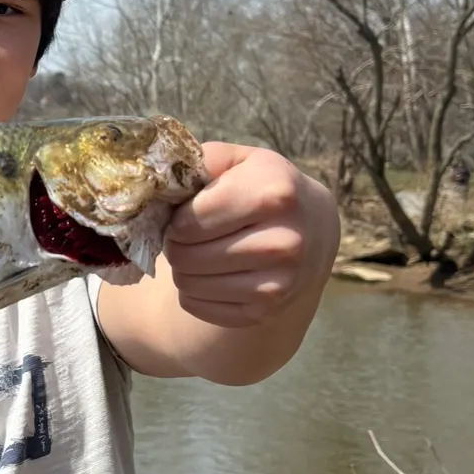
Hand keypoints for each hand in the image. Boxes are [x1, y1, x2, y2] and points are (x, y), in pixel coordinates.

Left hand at [163, 142, 338, 330]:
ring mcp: (277, 283)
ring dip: (183, 268)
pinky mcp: (264, 312)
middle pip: (186, 254)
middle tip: (188, 235)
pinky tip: (213, 273)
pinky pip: (197, 306)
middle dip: (176, 243)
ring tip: (201, 251)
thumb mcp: (240, 161)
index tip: (185, 213)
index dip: (176, 218)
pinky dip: (194, 291)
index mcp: (273, 194)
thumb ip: (200, 162)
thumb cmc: (264, 188)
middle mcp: (282, 241)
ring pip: (188, 283)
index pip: (190, 221)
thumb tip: (161, 185)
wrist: (313, 231)